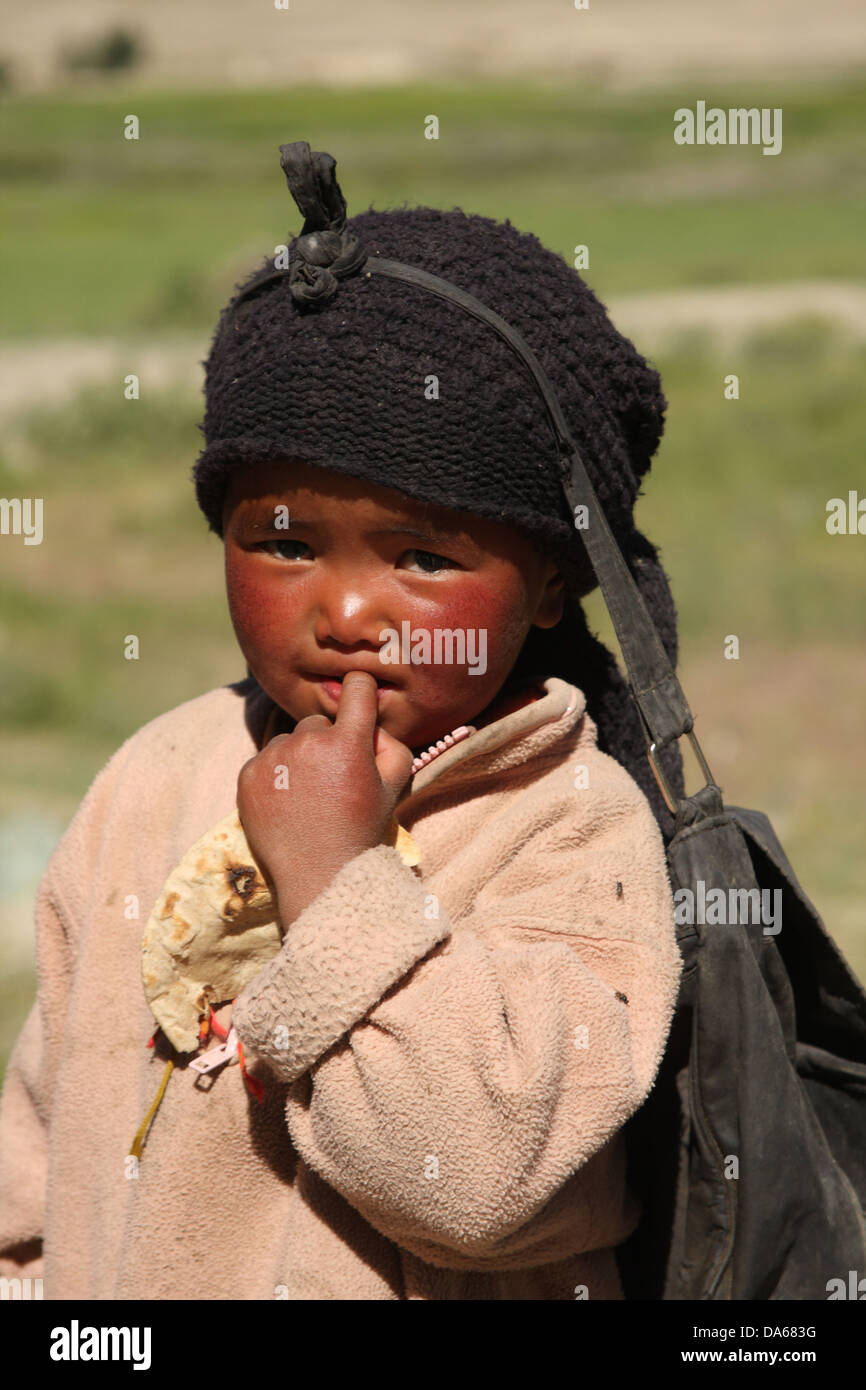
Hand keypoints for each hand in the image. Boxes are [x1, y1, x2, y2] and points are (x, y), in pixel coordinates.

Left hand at [236, 671, 414, 923]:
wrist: (319, 874)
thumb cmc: (361, 829)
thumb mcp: (394, 787)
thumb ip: (391, 743)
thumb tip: (370, 722)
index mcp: (348, 742)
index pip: (356, 687)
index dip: (360, 689)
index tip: (358, 694)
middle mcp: (309, 742)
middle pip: (319, 720)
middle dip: (329, 739)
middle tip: (334, 777)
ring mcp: (274, 757)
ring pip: (290, 739)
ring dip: (300, 757)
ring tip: (309, 794)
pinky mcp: (249, 774)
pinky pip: (266, 759)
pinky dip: (276, 774)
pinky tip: (289, 801)